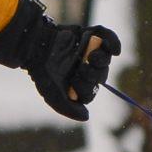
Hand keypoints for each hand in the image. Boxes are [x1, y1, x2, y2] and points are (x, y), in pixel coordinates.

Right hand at [0, 0, 121, 119]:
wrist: (35, 46)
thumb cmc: (42, 72)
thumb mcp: (52, 95)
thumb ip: (68, 108)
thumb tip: (86, 116)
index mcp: (78, 83)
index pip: (91, 90)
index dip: (86, 87)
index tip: (74, 82)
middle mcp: (85, 68)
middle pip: (100, 75)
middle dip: (94, 73)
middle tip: (82, 68)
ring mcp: (88, 51)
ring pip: (105, 58)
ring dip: (101, 59)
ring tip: (92, 57)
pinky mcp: (89, 35)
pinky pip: (107, 37)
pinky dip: (114, 41)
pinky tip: (116, 50)